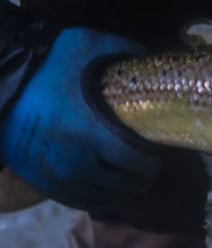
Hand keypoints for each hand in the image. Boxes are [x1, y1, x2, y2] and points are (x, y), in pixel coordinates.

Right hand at [0, 27, 201, 229]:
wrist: (2, 75)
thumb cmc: (53, 60)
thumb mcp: (95, 48)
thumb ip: (131, 56)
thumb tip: (159, 65)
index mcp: (93, 133)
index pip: (138, 163)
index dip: (152, 160)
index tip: (156, 151)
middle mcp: (75, 161)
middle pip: (122, 183)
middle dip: (139, 176)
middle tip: (145, 168)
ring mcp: (54, 175)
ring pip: (100, 196)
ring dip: (119, 190)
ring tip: (128, 180)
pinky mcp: (38, 180)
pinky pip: (75, 200)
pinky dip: (95, 197)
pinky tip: (105, 189)